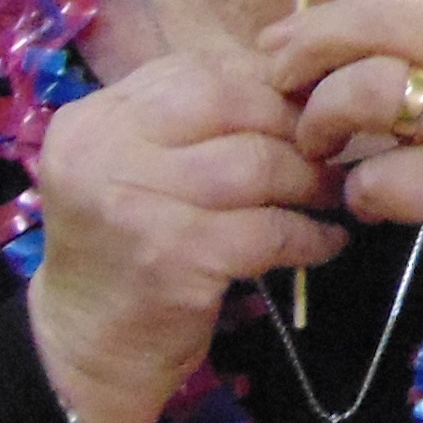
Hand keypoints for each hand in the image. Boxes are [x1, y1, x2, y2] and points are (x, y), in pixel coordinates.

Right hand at [27, 29, 344, 422]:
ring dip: (311, 180)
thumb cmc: (128, 254)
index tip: (304, 111)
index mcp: (94, 119)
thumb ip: (191, 124)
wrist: (87, 351)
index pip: (195, 71)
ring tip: (335, 194)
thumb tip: (296, 87)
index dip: (262, 87)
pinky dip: (309, 234)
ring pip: (256, 164)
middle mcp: (104, 150)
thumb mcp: (138, 171)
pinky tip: (327, 242)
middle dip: (293, 126)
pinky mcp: (174, 258)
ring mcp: (135, 203)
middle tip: (333, 149)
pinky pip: (268, 230)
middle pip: (229, 104)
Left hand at [274, 0, 422, 356]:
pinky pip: (376, 176)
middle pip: (377, 28)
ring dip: (323, 122)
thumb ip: (409, 50)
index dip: (328, 16)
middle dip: (310, 53)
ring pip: (368, 91)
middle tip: (279, 85)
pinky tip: (374, 204)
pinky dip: (359, 193)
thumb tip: (295, 35)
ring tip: (322, 149)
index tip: (279, 41)